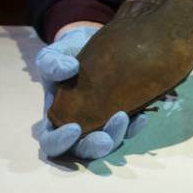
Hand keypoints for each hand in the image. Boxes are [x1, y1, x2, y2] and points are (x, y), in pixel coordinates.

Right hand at [34, 25, 147, 158]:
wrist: (92, 42)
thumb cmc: (67, 54)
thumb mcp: (52, 55)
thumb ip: (51, 63)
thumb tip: (69, 69)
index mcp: (56, 116)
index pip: (50, 142)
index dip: (60, 142)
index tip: (73, 128)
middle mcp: (78, 125)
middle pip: (81, 150)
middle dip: (93, 148)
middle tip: (105, 139)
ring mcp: (101, 122)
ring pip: (107, 143)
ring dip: (116, 137)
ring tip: (124, 117)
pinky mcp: (122, 115)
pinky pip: (128, 130)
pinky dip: (135, 127)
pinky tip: (142, 116)